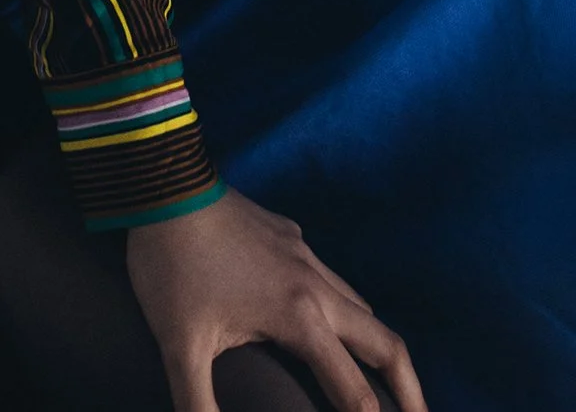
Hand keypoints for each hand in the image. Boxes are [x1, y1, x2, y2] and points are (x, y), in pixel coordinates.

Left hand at [127, 188, 422, 411]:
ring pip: (363, 307)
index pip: (355, 392)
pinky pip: (334, 280)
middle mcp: (316, 286)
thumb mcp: (178, 347)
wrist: (164, 185)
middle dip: (411, 391)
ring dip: (382, 348)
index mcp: (300, 318)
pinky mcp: (289, 235)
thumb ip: (198, 404)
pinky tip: (333, 322)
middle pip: (386, 344)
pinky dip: (350, 312)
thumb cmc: (171, 267)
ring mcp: (305, 254)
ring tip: (386, 381)